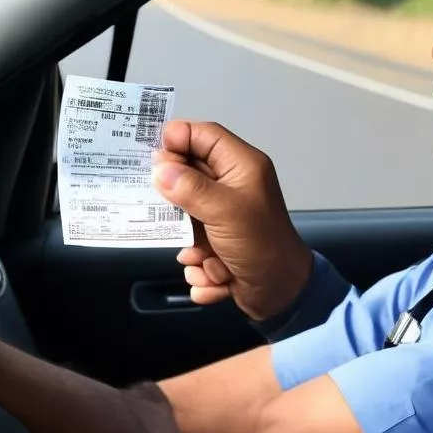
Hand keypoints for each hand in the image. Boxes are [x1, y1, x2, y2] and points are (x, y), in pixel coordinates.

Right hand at [150, 121, 312, 320]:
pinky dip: (200, 265)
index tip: (149, 153)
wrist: (282, 297)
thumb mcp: (225, 211)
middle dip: (176, 202)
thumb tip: (159, 169)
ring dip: (190, 242)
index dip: (176, 138)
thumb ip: (190, 188)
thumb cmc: (263, 247)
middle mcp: (231, 186)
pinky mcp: (216, 242)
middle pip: (187, 176)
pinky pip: (191, 246)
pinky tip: (218, 274)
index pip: (203, 135)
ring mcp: (222, 216)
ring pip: (184, 217)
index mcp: (241, 166)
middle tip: (169, 211)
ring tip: (205, 255)